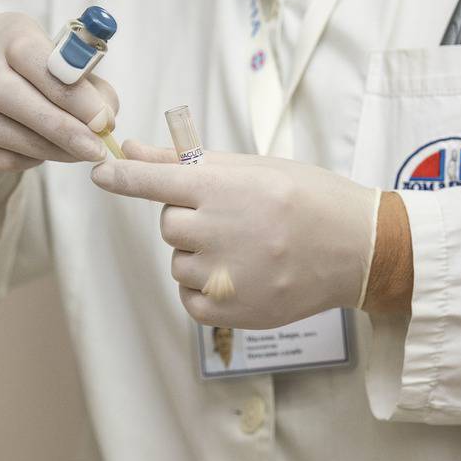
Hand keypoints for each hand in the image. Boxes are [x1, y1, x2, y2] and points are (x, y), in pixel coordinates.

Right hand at [0, 12, 118, 171]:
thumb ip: (92, 89)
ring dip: (41, 149)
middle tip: (93, 151)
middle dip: (61, 129)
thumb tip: (106, 121)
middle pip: (13, 98)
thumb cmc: (31, 73)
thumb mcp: (63, 65)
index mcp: (10, 33)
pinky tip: (35, 158)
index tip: (103, 122)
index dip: (75, 96)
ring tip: (72, 155)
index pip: (41, 62)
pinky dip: (12, 160)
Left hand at [91, 141, 408, 328]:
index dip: (122, 177)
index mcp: (226, 190)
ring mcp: (227, 275)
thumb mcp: (255, 168)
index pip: (155, 182)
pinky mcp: (234, 311)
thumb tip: (133, 149)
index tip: (100, 172)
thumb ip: (188, 163)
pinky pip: (190, 298)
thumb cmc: (310, 199)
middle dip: (190, 218)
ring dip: (199, 255)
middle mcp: (222, 231)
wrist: (360, 249)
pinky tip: (239, 274)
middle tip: (233, 217)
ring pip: (179, 262)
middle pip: (169, 225)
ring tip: (246, 248)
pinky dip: (204, 288)